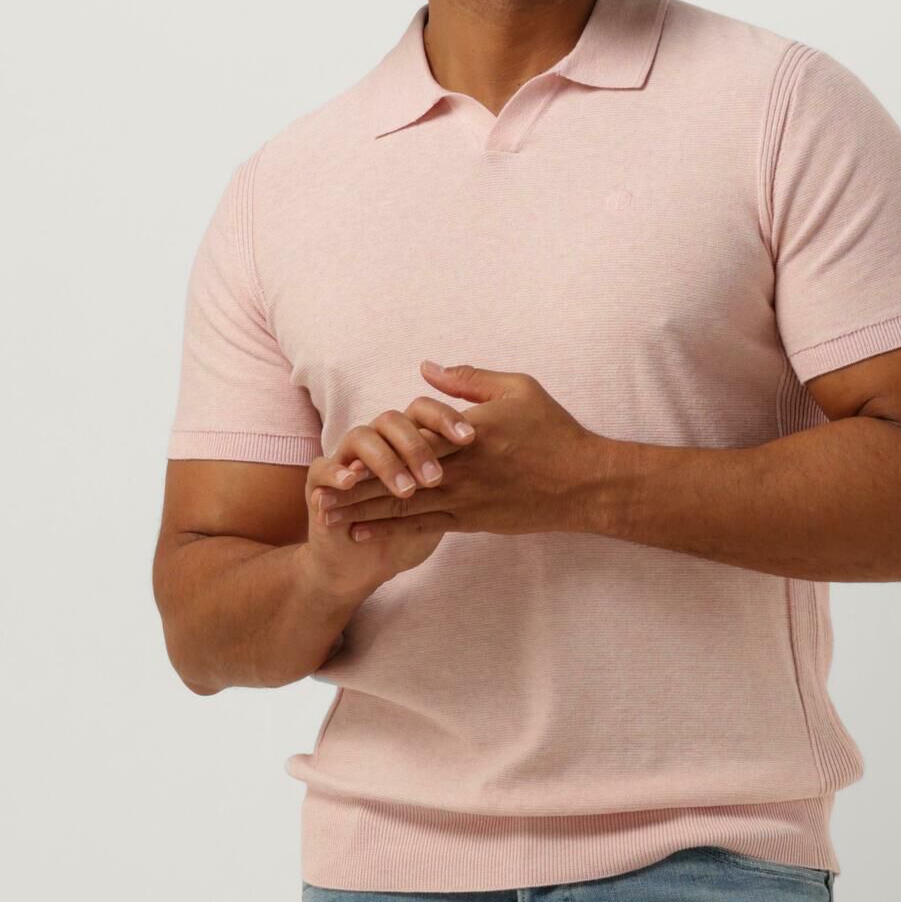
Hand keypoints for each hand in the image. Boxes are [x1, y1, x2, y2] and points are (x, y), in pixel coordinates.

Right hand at [303, 394, 472, 596]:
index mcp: (407, 440)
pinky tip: (351, 481)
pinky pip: (323, 469)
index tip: (471, 438)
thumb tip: (497, 450)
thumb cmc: (411, 532)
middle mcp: (378, 442)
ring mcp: (347, 460)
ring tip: (406, 488)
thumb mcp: (445, 504)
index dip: (445, 419)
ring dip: (383, 462)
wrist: (363, 566)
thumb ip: (466, 473)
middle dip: (416, 445)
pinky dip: (335, 472)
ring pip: (361, 440)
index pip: (424, 412)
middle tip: (438, 476)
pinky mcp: (321, 484)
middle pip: (393, 421)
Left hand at [312, 362, 599, 538]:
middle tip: (316, 492)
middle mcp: (461, 469)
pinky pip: (423, 527)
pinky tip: (362, 533)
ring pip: (404, 507)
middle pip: (397, 479)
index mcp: (469, 432)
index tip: (341, 456)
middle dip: (355, 487)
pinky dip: (391, 530)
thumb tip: (426, 367)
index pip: (411, 441)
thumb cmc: (553, 431)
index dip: (373, 452)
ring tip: (326, 517)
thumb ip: (469, 379)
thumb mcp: (517, 389)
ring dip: (362, 513)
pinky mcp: (472, 521)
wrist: (584, 484)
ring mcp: (465, 499)